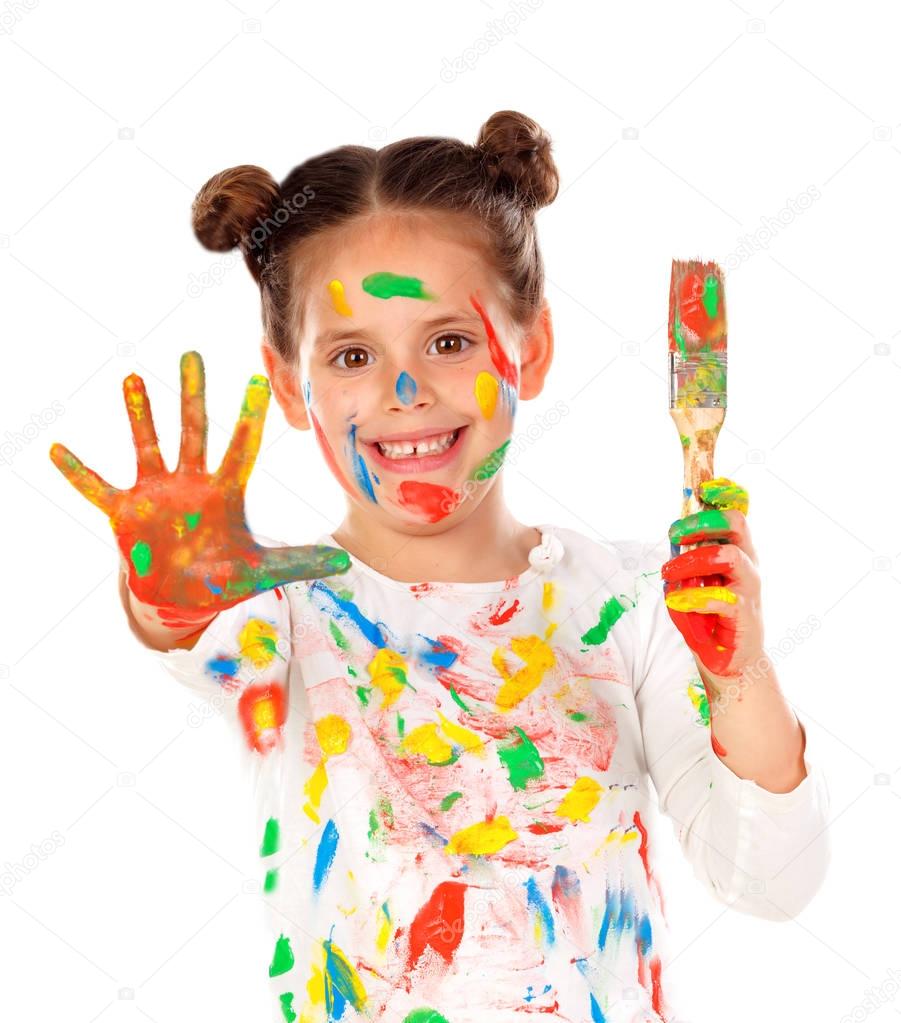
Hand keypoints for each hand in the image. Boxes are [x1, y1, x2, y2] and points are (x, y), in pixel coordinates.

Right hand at [50, 350, 349, 626]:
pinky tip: (57, 449)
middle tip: (194, 354)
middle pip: (194, 431)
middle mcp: (191, 483)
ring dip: (141, 415)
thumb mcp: (262, 571)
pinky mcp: (125, 512)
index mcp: (225, 492)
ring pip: (148, 445)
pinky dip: (78, 473)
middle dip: (194, 395)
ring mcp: (156, 494)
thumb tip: (346, 561)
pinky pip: (97, 488)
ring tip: (133, 378)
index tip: (260, 380)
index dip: (250, 417)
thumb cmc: (222, 576)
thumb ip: (300, 563)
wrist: (182, 596)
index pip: (242, 447)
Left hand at [660, 477, 762, 679]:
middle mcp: (747, 563)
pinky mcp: (745, 614)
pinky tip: (677, 601)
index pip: (736, 512)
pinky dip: (694, 597)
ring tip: (670, 573)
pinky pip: (723, 597)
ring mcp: (749, 587)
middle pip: (737, 524)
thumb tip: (674, 535)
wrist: (728, 660)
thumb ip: (686, 558)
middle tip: (674, 534)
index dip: (726, 493)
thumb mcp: (692, 582)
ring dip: (693, 560)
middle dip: (703, 521)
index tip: (704, 486)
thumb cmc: (708, 617)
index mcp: (735, 550)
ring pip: (730, 555)